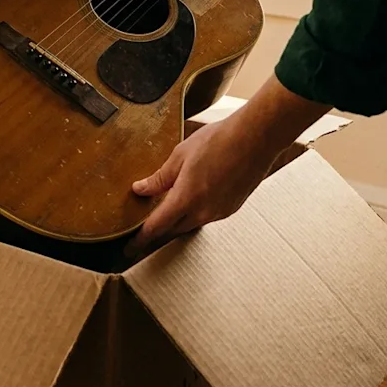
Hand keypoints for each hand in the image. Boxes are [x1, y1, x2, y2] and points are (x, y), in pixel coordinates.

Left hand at [127, 75, 331, 255]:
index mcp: (187, 198)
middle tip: (142, 232)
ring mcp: (220, 212)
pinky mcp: (232, 208)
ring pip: (190, 223)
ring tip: (165, 212)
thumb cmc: (218, 141)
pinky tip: (191, 200)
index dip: (141, 239)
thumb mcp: (180, 156)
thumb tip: (140, 189)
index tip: (130, 248)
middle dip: (157, 231)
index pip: (157, 226)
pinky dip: (194, 212)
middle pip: (173, 229)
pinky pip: (206, 216)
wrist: (256, 138)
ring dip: (177, 220)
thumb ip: (159, 178)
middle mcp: (204, 211)